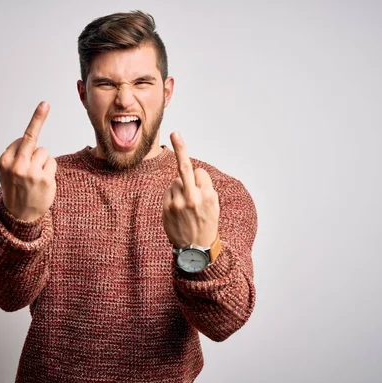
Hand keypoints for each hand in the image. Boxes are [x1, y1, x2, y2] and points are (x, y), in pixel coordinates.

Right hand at [0, 101, 56, 221]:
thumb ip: (14, 156)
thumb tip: (25, 140)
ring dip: (42, 161)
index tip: (41, 108)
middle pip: (31, 137)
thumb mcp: (6, 172)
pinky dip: (49, 169)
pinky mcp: (45, 179)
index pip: (21, 140)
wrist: (19, 216)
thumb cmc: (15, 190)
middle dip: (37, 118)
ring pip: (44, 152)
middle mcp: (16, 165)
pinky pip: (51, 163)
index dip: (30, 134)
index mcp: (4, 162)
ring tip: (35, 176)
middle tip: (44, 103)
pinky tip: (42, 181)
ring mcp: (31, 172)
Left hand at [162, 132, 219, 247]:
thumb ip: (205, 188)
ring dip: (180, 188)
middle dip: (182, 148)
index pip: (200, 172)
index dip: (200, 179)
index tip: (198, 179)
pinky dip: (173, 195)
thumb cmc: (206, 225)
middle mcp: (193, 197)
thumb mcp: (214, 206)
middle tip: (176, 133)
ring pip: (176, 181)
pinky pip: (169, 191)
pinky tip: (178, 210)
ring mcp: (178, 202)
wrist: (195, 249)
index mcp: (209, 195)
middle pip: (185, 167)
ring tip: (185, 207)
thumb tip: (192, 171)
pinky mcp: (167, 207)